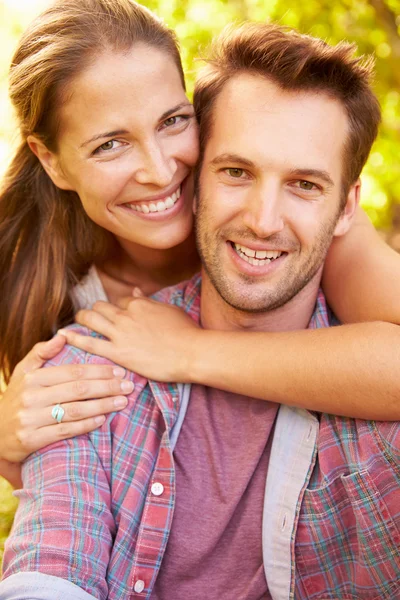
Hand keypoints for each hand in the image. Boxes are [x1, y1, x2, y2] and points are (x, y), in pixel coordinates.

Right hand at [0, 335, 132, 463]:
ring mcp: (30, 419)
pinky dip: (85, 425)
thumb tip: (63, 336)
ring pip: (74, 410)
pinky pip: (64, 431)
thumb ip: (41, 352)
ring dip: (102, 406)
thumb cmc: (16, 398)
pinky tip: (102, 420)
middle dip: (107, 387)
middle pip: (77, 390)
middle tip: (128, 385)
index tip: (119, 370)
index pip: (73, 372)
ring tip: (122, 402)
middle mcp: (31, 397)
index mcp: (32, 378)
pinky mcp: (32, 440)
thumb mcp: (23, 371)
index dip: (98, 370)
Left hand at [60, 295, 200, 381]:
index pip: (120, 300)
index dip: (117, 307)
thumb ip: (149, 301)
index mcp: (139, 304)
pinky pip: (90, 342)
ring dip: (82, 318)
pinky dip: (74, 338)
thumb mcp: (169, 310)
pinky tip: (63, 335)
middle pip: (101, 306)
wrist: (192, 352)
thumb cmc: (187, 332)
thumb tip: (136, 291)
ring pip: (91, 319)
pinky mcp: (117, 352)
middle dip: (95, 309)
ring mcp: (120, 333)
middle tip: (91, 316)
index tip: (116, 313)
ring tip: (77, 321)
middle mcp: (126, 315)